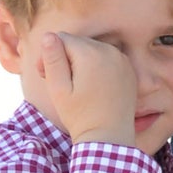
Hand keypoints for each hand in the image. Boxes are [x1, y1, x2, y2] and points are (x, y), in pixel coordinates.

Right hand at [40, 32, 136, 147]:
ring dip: (81, 62)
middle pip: (77, 43)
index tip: (44, 75)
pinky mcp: (128, 69)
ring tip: (75, 86)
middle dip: (65, 57)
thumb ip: (52, 60)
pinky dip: (97, 67)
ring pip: (92, 49)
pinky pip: (107, 58)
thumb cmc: (80, 116)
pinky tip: (92, 86)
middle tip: (58, 82)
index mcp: (90, 53)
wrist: (109, 137)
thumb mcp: (58, 89)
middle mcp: (109, 51)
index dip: (49, 55)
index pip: (61, 38)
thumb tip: (48, 35)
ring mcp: (122, 59)